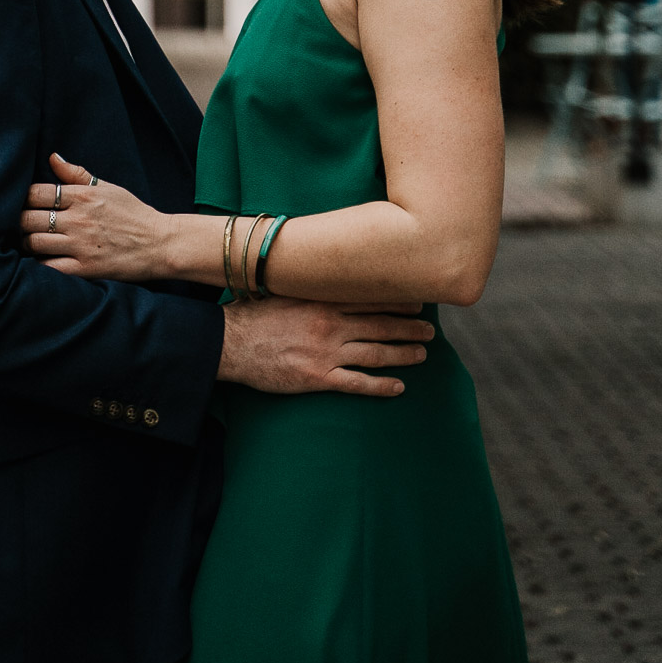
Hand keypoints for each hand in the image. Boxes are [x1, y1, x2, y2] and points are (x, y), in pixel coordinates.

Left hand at [21, 154, 172, 281]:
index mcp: (83, 196)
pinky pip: (49, 268)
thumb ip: (78, 174)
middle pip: (29, 218)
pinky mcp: (85, 268)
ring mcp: (81, 245)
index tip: (27, 204)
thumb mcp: (108, 188)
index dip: (25, 198)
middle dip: (21, 222)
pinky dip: (40, 265)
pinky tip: (43, 260)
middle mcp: (79, 219)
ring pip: (35, 243)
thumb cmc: (133, 213)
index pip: (36, 193)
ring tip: (32, 243)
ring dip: (28, 243)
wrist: (159, 243)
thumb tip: (53, 158)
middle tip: (24, 225)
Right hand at [218, 297, 432, 397]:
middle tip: (430, 329)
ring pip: (376, 353)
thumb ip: (312, 286)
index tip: (418, 300)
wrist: (230, 342)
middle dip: (409, 327)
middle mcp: (330, 324)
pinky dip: (381, 386)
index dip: (398, 300)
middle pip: (381, 324)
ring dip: (403, 353)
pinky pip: (358, 384)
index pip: (370, 297)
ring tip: (422, 354)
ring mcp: (326, 352)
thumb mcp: (287, 290)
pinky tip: (398, 388)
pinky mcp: (318, 378)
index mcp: (323, 299)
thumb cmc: (255, 313)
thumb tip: (330, 274)